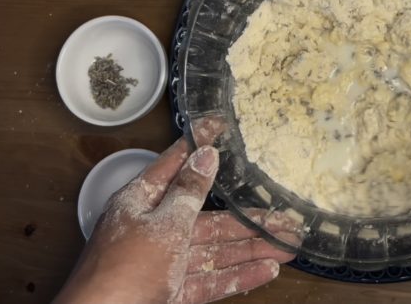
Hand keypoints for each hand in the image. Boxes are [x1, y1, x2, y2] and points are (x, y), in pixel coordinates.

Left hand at [55, 139, 295, 303]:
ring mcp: (166, 261)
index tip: (219, 123)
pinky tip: (266, 271)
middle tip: (284, 215)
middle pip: (209, 217)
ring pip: (216, 250)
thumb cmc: (122, 269)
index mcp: (144, 201)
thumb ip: (189, 192)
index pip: (176, 163)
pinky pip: (210, 279)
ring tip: (288, 246)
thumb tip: (206, 156)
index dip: (200, 144)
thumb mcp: (162, 224)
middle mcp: (156, 227)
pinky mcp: (173, 289)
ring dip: (252, 248)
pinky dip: (237, 276)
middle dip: (248, 218)